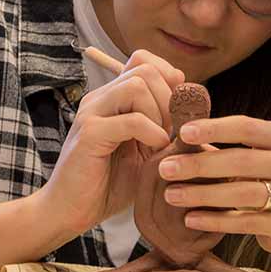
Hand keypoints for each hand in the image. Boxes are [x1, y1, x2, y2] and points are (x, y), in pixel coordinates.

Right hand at [38, 50, 183, 244]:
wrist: (71, 212)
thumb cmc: (109, 185)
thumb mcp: (146, 153)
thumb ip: (165, 129)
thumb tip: (199, 111)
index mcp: (112, 98)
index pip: (143, 60)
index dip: (169, 78)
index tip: (178, 111)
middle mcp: (100, 98)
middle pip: (144, 68)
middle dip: (169, 97)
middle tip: (172, 129)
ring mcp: (92, 113)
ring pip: (137, 85)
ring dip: (160, 113)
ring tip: (162, 140)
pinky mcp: (90, 134)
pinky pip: (131, 120)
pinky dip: (152, 134)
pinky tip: (154, 151)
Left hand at [157, 116, 270, 271]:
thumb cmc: (264, 184)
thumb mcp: (251, 161)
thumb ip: (221, 147)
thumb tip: (175, 134)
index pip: (246, 127)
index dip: (214, 128)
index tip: (182, 133)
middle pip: (242, 161)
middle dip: (199, 165)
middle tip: (165, 168)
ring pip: (244, 194)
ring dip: (203, 194)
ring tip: (171, 195)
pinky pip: (247, 222)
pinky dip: (215, 220)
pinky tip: (190, 219)